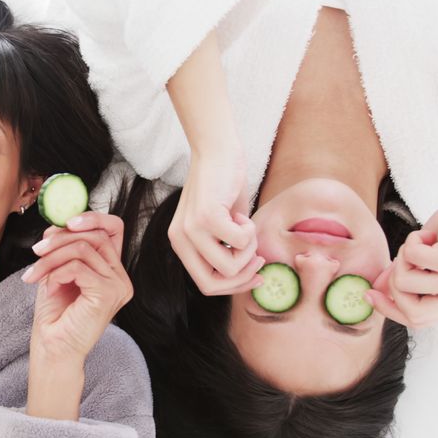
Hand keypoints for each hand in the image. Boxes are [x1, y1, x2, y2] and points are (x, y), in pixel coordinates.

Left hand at [21, 212, 133, 362]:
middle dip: (60, 239)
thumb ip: (64, 247)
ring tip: (34, 274)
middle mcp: (120, 277)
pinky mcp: (108, 294)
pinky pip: (77, 267)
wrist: (53, 348)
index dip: (92, 217)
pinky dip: (56, 274)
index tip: (66, 222)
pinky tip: (48, 289)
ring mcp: (118, 286)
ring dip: (51, 258)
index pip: (114, 228)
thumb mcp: (57, 270)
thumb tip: (57, 223)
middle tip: (36, 251)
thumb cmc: (56, 314)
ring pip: (83, 249)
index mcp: (112, 269)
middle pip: (95, 235)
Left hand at [168, 154, 264, 295]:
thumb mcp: (221, 225)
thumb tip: (250, 276)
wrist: (217, 150)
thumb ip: (228, 251)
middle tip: (257, 257)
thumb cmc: (223, 185)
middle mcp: (180, 240)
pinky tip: (241, 213)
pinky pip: (240, 242)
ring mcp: (192, 229)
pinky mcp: (207, 216)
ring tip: (246, 226)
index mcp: (180, 245)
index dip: (234, 287)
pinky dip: (249, 230)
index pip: (205, 285)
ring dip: (248, 250)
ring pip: (229, 267)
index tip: (255, 276)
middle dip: (242, 277)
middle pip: (213, 285)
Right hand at [366, 184, 437, 328]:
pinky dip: (412, 241)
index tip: (371, 295)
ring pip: (404, 283)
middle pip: (413, 314)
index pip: (420, 321)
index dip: (391, 310)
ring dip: (404, 256)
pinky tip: (429, 234)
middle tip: (404, 259)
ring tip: (421, 242)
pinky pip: (411, 259)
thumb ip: (406, 277)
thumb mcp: (429, 258)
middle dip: (395, 285)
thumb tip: (377, 290)